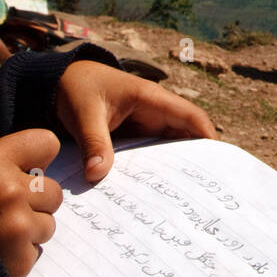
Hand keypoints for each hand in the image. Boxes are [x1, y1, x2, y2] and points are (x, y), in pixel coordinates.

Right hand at [0, 129, 61, 276]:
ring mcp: (19, 226)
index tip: (28, 171)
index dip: (38, 158)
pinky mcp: (22, 258)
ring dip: (28, 232)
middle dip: (35, 202)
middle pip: (52, 190)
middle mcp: (10, 190)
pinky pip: (35, 252)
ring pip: (47, 224)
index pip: (46, 142)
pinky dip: (19, 256)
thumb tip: (35, 173)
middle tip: (5, 213)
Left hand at [54, 60, 216, 182]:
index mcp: (150, 98)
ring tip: (185, 195)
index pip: (190, 115)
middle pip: (185, 134)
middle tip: (205, 189)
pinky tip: (155, 189)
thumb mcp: (84, 114)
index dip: (206, 136)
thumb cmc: (76, 88)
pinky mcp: (133, 134)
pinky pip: (150, 152)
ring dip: (176, 165)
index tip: (218, 161)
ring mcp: (144, 123)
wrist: (59, 80)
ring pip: (169, 146)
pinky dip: (156, 167)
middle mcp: (153, 111)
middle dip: (196, 158)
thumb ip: (93, 143)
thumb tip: (97, 175)